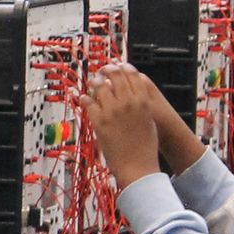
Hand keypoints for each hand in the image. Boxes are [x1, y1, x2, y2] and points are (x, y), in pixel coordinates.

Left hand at [80, 64, 162, 187]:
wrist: (138, 167)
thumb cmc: (146, 147)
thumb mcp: (149, 119)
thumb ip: (140, 103)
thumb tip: (131, 93)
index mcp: (143, 101)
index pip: (132, 73)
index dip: (123, 67)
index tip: (117, 67)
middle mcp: (128, 102)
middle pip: (115, 74)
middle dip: (107, 70)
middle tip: (102, 72)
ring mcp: (112, 111)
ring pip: (99, 85)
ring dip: (94, 82)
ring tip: (92, 83)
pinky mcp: (99, 122)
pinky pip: (88, 103)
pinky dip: (85, 99)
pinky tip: (85, 99)